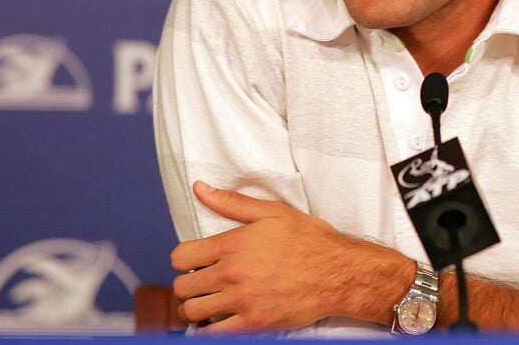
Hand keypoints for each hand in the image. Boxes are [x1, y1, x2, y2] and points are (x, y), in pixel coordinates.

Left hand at [169, 181, 406, 332]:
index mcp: (233, 244)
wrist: (338, 272)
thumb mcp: (273, 212)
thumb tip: (200, 188)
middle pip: (182, 287)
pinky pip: (213, 334)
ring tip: (211, 301)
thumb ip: (232, 202)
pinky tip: (221, 320)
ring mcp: (241, 301)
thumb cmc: (309, 240)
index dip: (184, 259)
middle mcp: (232, 274)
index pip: (180, 257)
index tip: (196, 262)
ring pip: (192, 311)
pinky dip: (210, 330)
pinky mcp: (253, 324)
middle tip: (205, 283)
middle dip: (190, 284)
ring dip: (197, 307)